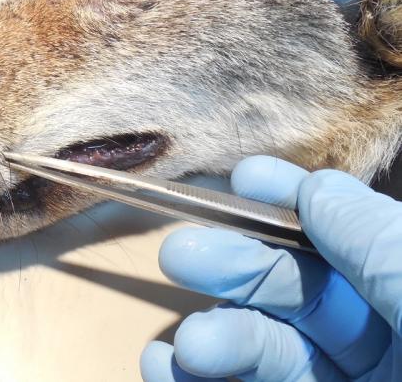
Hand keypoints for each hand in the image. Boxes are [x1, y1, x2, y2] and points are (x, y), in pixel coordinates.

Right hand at [140, 156, 401, 380]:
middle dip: (233, 264)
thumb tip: (314, 187)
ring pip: (263, 341)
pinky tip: (165, 366)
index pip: (340, 233)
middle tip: (180, 256)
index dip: (291, 201)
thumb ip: (376, 240)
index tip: (245, 179)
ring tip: (190, 343)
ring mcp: (341, 378)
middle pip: (288, 284)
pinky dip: (193, 378)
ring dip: (213, 332)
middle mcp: (376, 329)